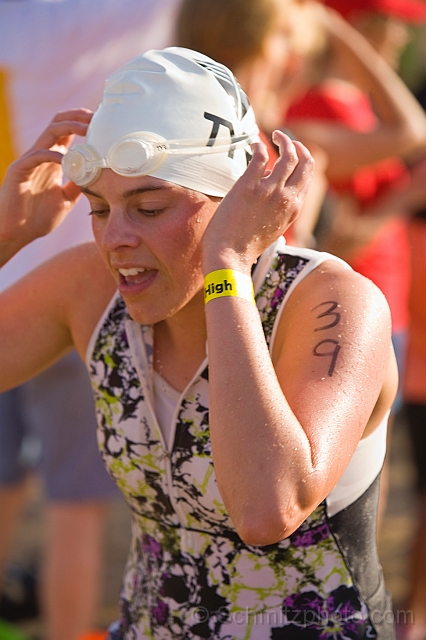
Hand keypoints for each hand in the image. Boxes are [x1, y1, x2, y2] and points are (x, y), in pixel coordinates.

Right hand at [0, 109, 91, 265]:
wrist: (16, 233)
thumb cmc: (38, 218)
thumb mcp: (66, 199)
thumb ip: (78, 186)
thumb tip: (97, 176)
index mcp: (52, 160)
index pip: (67, 132)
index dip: (83, 123)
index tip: (103, 123)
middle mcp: (41, 155)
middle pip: (59, 123)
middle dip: (78, 117)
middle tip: (97, 118)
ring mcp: (29, 161)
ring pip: (49, 132)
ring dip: (70, 127)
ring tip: (88, 130)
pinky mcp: (19, 171)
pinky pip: (36, 156)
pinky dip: (53, 155)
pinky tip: (67, 161)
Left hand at [202, 129, 313, 272]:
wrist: (230, 256)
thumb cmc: (246, 247)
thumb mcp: (272, 229)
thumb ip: (278, 211)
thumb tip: (273, 193)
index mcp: (294, 209)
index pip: (308, 176)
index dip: (303, 160)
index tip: (293, 152)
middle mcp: (287, 198)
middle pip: (305, 162)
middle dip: (297, 145)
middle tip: (284, 139)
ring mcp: (269, 191)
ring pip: (288, 155)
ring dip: (283, 139)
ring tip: (274, 134)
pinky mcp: (249, 186)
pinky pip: (261, 156)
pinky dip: (260, 144)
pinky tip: (254, 143)